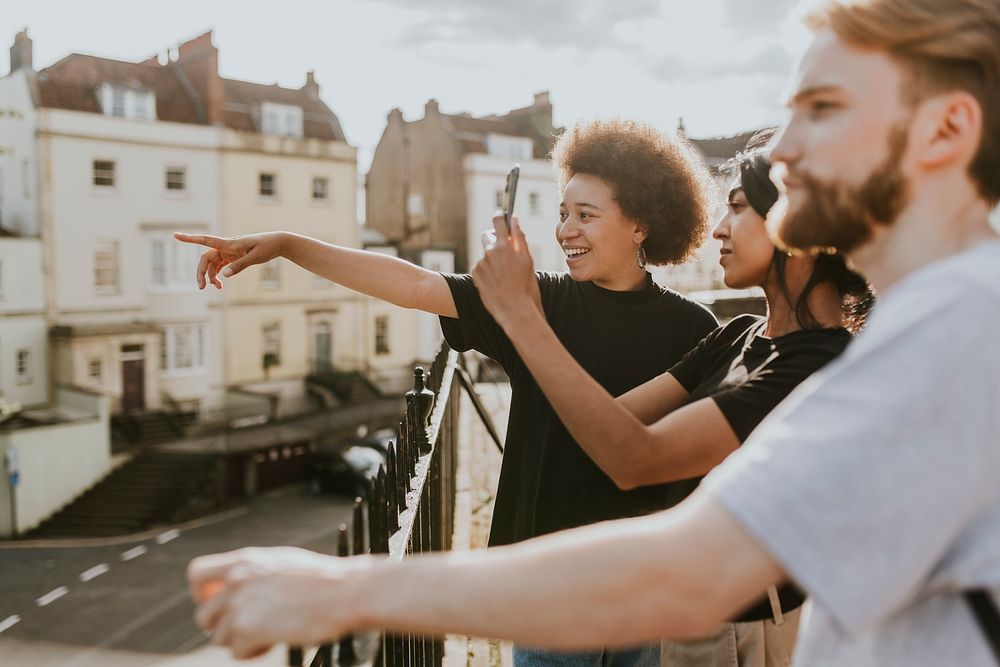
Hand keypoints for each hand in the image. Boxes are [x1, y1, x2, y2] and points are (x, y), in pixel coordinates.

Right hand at [174, 231, 286, 288]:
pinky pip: (220, 266)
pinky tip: (220, 284)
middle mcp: (226, 247)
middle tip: (201, 287)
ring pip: (212, 264)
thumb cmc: (267, 247)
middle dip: (201, 272)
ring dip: (210, 276)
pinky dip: (217, 275)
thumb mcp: (255, 257)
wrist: (278, 243)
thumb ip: (239, 266)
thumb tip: (223, 275)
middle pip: (206, 258)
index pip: (205, 240)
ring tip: (217, 288)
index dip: (190, 238)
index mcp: (229, 243)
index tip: (175, 235)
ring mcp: (229, 252)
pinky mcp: (233, 257)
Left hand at [188, 547, 370, 659]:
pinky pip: (237, 652)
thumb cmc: (322, 579)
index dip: (203, 593)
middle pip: (203, 616)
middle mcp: (236, 581)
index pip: (197, 574)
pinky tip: (276, 639)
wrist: (344, 591)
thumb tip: (235, 586)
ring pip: (220, 637)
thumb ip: (253, 573)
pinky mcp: (247, 630)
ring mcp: (239, 606)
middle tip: (250, 626)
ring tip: (271, 631)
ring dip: (241, 640)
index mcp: (244, 560)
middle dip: (223, 626)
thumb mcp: (281, 563)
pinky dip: (255, 651)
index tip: (218, 602)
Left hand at [472, 214, 542, 330]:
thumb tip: (515, 220)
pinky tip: (496, 281)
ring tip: (504, 274)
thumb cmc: (525, 284)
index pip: (498, 221)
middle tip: (503, 247)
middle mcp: (489, 252)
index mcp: (504, 246)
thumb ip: (519, 237)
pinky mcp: (475, 274)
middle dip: (493, 238)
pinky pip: (480, 266)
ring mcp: (480, 263)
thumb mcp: (527, 260)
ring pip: (485, 253)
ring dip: (492, 258)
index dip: (500, 216)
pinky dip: (486, 270)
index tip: (501, 215)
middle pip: (487, 235)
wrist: (514, 309)